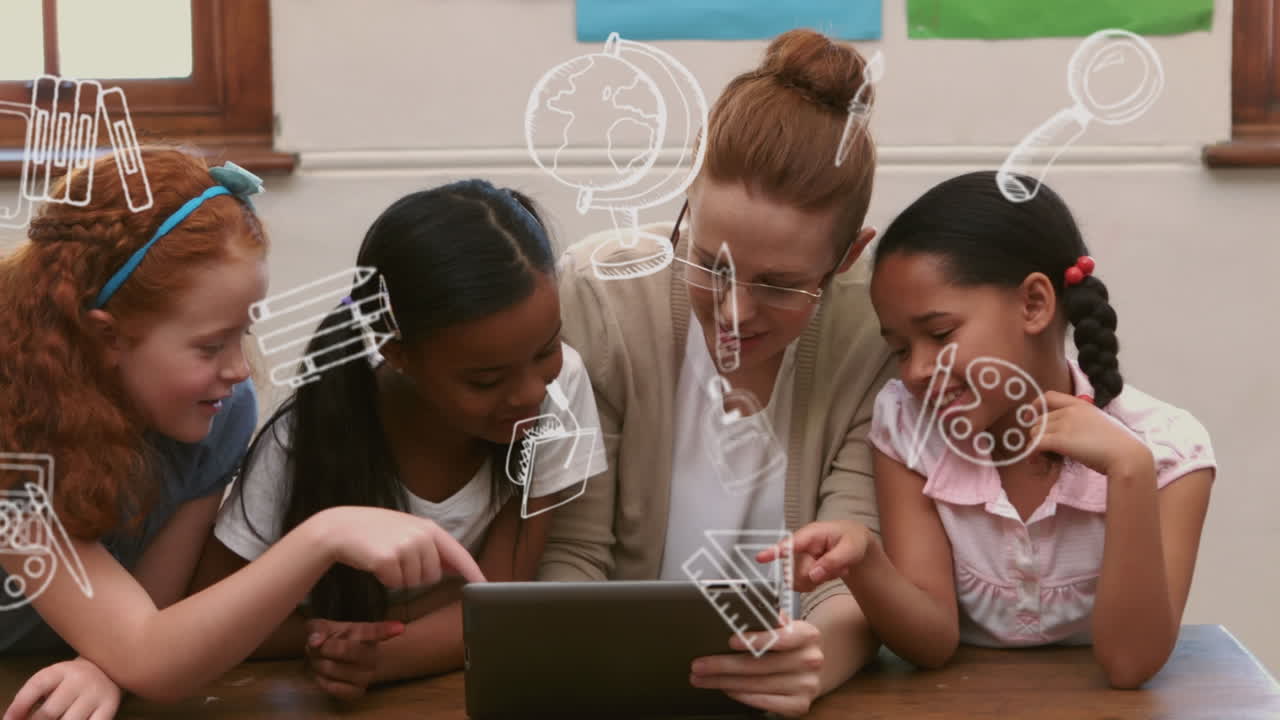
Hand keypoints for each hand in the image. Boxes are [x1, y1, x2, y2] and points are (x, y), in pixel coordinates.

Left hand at [4, 657, 120, 719]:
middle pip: (49, 712)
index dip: (18, 707)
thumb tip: (12, 719)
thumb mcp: (52, 681)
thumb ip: (32, 698)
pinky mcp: (109, 707)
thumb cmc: (70, 682)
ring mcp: (96, 695)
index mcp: (61, 671)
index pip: (35, 687)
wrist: (108, 670)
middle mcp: (80, 680)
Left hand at [303, 618, 403, 700]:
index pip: (376, 631)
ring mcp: (367, 675)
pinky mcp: (358, 691)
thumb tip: (315, 642)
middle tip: (321, 646)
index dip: (386, 629)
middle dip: (327, 647)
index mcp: (367, 633)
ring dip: (318, 664)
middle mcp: (372, 655)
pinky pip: (334, 688)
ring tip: (319, 658)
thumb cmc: (336, 639)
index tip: (399, 628)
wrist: (346, 661)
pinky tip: (322, 674)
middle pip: (349, 650)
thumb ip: (319, 628)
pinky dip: (322, 681)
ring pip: (334, 669)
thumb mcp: (328, 627)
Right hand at [317, 507, 486, 587]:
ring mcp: (405, 547)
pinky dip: (386, 579)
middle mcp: (421, 536)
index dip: (472, 571)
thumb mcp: (407, 531)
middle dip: (416, 574)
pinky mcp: (388, 560)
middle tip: (397, 558)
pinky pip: (396, 584)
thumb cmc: (375, 532)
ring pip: (415, 582)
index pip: (458, 553)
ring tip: (386, 557)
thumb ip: (432, 547)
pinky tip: (375, 563)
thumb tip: (455, 567)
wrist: (341, 528)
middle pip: (432, 576)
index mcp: (429, 528)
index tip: (485, 585)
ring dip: (400, 577)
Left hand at [690, 618, 823, 716]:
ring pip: (756, 684)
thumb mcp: (788, 627)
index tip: (730, 641)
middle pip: (759, 664)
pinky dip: (741, 696)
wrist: (817, 668)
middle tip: (699, 665)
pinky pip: (764, 702)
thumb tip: (743, 609)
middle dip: (723, 665)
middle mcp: (810, 660)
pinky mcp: (799, 705)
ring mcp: (806, 685)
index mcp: (807, 634)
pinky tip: (726, 689)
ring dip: (724, 682)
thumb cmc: (793, 644)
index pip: (781, 637)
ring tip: (703, 678)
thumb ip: (770, 620)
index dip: (755, 639)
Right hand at [757, 521, 871, 592]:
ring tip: (835, 567)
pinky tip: (828, 573)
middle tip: (838, 567)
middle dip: (817, 574)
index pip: (789, 544)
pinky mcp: (801, 569)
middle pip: (796, 571)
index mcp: (810, 535)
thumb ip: (832, 561)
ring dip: (820, 579)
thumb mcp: (850, 549)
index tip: (760, 558)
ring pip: (799, 580)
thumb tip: (813, 575)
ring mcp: (800, 559)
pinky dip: (818, 583)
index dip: (774, 551)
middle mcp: (800, 547)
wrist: (855, 543)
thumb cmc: (852, 540)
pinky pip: (803, 585)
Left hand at [1032, 391, 1152, 476]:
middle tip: (1042, 449)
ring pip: (1035, 432)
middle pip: (1039, 420)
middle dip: (1037, 434)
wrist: (1126, 455)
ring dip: (1034, 445)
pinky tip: (1035, 460)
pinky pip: (1035, 444)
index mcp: (1080, 404)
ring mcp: (1064, 424)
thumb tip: (1067, 434)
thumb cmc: (1117, 444)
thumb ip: (1081, 423)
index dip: (1035, 406)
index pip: (1048, 396)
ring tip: (1040, 457)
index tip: (1030, 418)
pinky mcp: (1060, 440)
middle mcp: (1070, 411)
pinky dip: (1031, 452)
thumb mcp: (1098, 423)